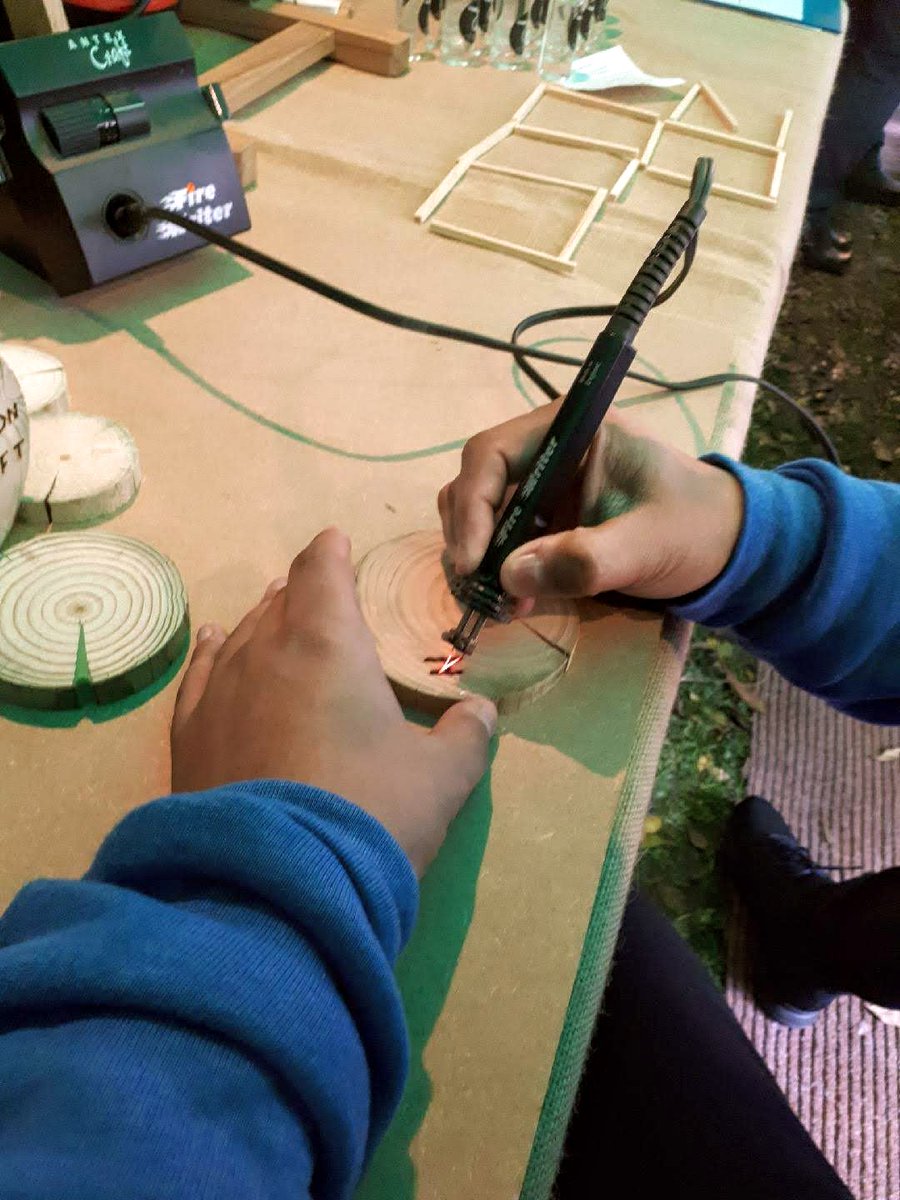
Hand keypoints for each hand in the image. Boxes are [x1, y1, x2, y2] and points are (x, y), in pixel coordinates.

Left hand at [171, 529, 496, 875]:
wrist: (281, 884)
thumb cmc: (372, 811)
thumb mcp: (442, 777)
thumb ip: (466, 736)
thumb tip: (483, 713)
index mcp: (329, 641)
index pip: (322, 571)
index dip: (331, 551)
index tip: (337, 541)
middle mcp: (266, 650)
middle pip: (282, 600)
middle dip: (303, 589)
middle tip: (319, 591)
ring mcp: (220, 692)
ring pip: (241, 633)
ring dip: (263, 618)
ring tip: (273, 609)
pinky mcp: (189, 735)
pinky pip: (200, 673)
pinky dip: (211, 651)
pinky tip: (213, 643)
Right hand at [438, 406, 743, 604]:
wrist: (728, 550)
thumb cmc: (697, 529)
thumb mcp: (648, 544)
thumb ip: (585, 558)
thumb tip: (510, 576)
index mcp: (572, 428)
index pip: (491, 453)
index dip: (473, 506)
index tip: (474, 562)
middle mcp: (547, 450)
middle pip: (475, 484)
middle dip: (469, 537)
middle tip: (478, 592)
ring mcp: (544, 486)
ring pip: (480, 515)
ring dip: (478, 560)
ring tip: (499, 605)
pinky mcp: (546, 521)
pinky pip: (501, 542)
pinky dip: (496, 573)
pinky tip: (514, 604)